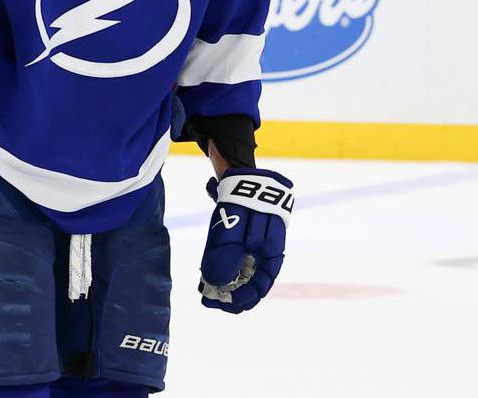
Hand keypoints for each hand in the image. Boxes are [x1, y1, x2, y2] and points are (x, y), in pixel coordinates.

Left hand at [199, 168, 292, 313]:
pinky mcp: (242, 236)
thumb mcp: (231, 229)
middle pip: (251, 280)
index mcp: (272, 251)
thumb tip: (216, 283)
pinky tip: (209, 275)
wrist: (239, 172)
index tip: (225, 306)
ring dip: (226, 283)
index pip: (262, 284)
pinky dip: (224, 267)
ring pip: (242, 270)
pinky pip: (235, 258)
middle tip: (210, 302)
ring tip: (206, 292)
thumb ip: (226, 256)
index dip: (245, 299)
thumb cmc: (240, 200)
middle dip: (231, 294)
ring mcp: (254, 243)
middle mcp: (265, 250)